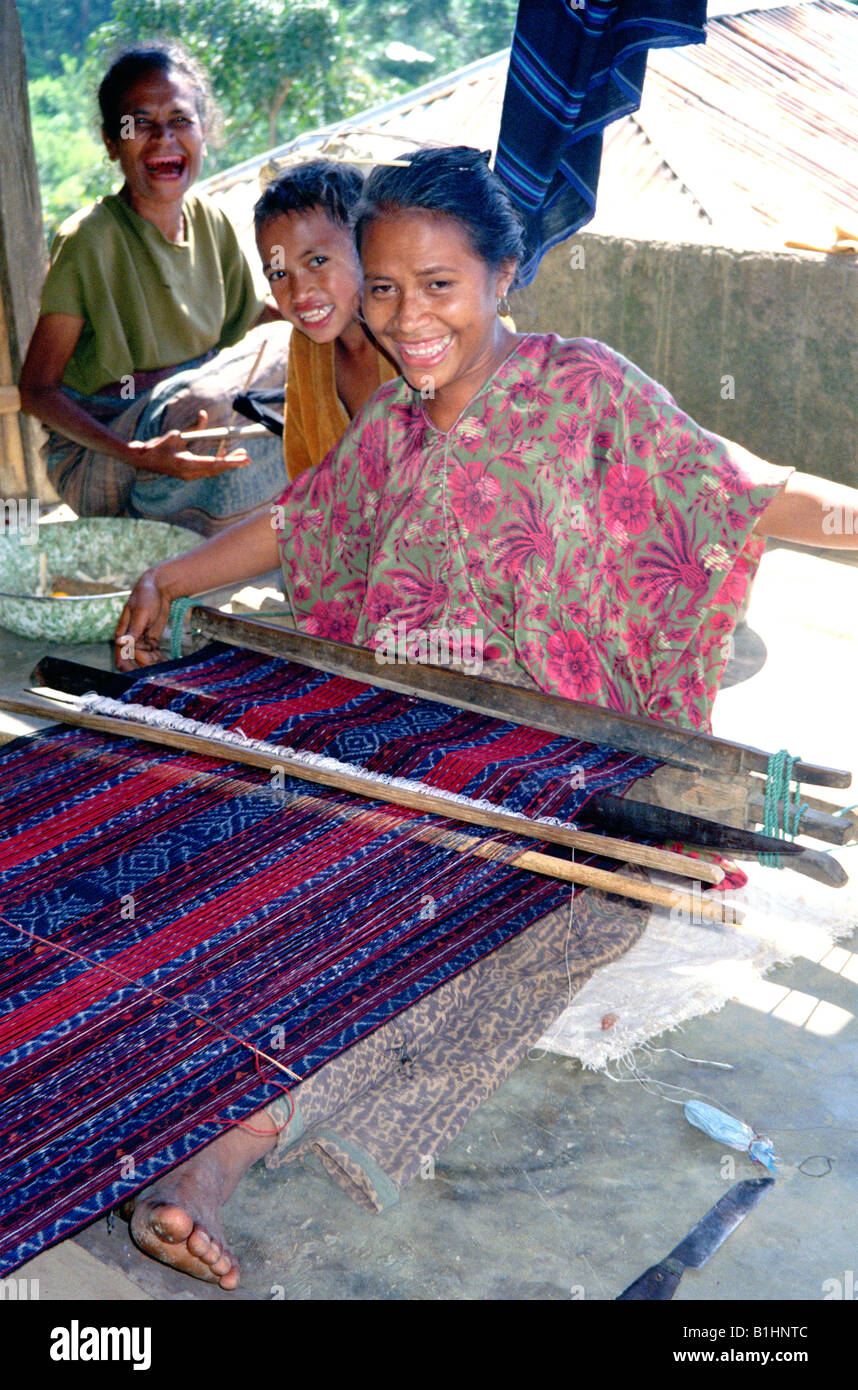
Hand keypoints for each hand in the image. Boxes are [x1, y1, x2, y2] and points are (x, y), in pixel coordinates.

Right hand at [115, 569, 173, 668]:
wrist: (158, 588)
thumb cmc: (145, 597)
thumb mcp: (140, 614)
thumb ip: (133, 631)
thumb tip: (120, 643)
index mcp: (123, 634)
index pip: (121, 657)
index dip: (129, 669)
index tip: (141, 676)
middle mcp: (131, 640)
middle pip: (137, 661)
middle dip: (148, 668)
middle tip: (162, 675)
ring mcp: (141, 641)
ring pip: (147, 659)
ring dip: (156, 666)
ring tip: (169, 673)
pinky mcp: (151, 640)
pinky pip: (154, 653)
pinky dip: (160, 660)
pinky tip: (170, 666)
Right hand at [127, 410, 252, 479]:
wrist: (142, 460)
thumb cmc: (157, 446)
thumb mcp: (176, 434)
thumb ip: (193, 427)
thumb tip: (203, 414)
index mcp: (187, 464)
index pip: (214, 464)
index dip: (231, 462)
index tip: (244, 459)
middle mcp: (190, 473)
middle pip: (217, 469)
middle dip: (233, 463)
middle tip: (247, 457)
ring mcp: (189, 476)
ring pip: (213, 471)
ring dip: (227, 463)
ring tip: (241, 455)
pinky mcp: (189, 474)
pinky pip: (207, 470)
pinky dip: (217, 463)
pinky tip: (223, 453)